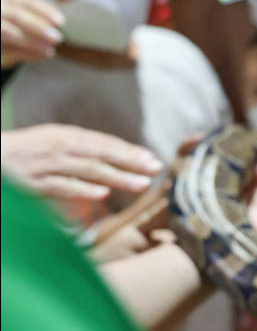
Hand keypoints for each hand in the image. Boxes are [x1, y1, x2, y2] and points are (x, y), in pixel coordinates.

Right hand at [1, 0, 64, 67]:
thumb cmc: (20, 23)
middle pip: (15, 15)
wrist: (4, 36)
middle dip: (38, 27)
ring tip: (50, 51)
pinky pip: (4, 48)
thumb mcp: (29, 16)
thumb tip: (59, 28)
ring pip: (6, 32)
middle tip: (57, 38)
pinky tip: (41, 56)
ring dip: (30, 42)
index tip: (61, 22)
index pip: (25, 1)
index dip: (44, 11)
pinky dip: (23, 53)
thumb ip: (41, 19)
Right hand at [1, 124, 162, 200]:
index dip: (130, 151)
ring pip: (89, 170)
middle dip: (132, 162)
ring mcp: (49, 164)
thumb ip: (84, 149)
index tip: (153, 159)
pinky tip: (102, 194)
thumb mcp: (56, 142)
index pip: (106, 143)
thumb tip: (115, 155)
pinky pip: (62, 186)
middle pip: (103, 154)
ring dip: (117, 177)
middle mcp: (62, 147)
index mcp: (69, 136)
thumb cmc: (27, 151)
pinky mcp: (35, 182)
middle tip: (156, 169)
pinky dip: (83, 189)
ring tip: (140, 184)